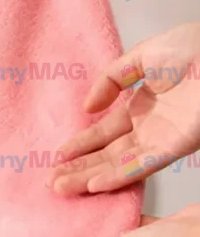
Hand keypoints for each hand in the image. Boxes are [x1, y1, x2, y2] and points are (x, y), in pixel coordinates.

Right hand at [48, 23, 199, 194]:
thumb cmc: (193, 48)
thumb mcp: (141, 55)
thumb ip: (110, 78)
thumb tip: (87, 108)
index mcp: (141, 106)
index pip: (104, 132)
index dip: (81, 144)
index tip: (58, 155)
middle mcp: (148, 129)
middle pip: (106, 154)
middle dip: (78, 167)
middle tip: (51, 181)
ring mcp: (161, 140)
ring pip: (118, 165)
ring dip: (88, 177)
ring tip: (60, 187)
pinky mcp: (175, 147)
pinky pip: (142, 166)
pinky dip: (117, 176)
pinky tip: (93, 184)